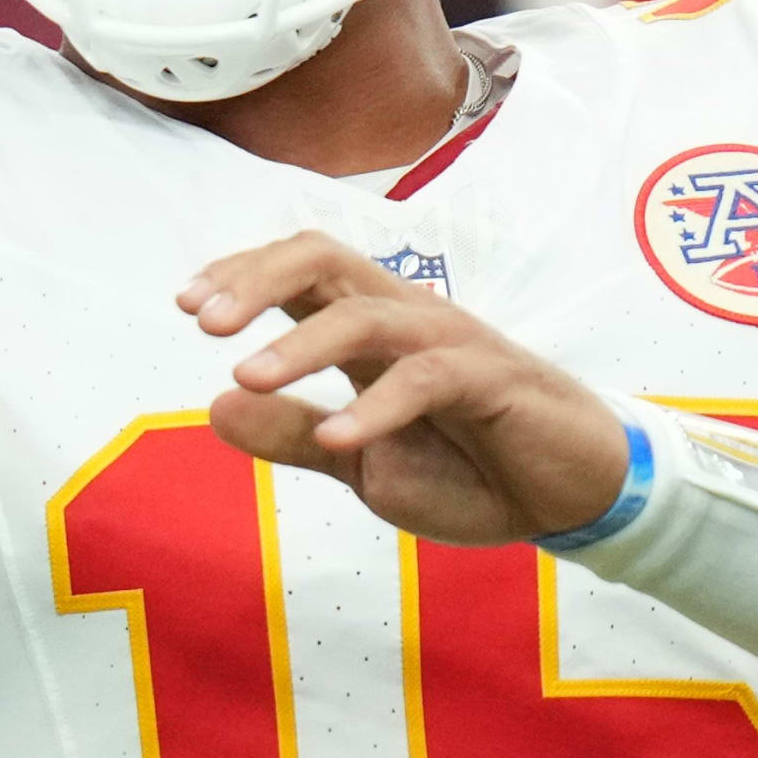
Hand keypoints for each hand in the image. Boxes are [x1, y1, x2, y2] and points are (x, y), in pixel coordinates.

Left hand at [178, 232, 630, 543]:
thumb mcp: (365, 467)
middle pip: (325, 260)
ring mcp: (450, 343)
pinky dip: (376, 407)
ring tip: (245, 375)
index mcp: (370, 330)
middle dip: (258, 279)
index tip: (187, 304)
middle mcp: (405, 319)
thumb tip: (214, 406)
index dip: (241, 275)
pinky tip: (338, 438)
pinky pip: (427, 378)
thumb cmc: (471, 469)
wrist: (570, 497)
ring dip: (300, 344)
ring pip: (366, 314)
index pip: (299, 273)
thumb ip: (293, 437)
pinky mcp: (492, 379)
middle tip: (204, 321)